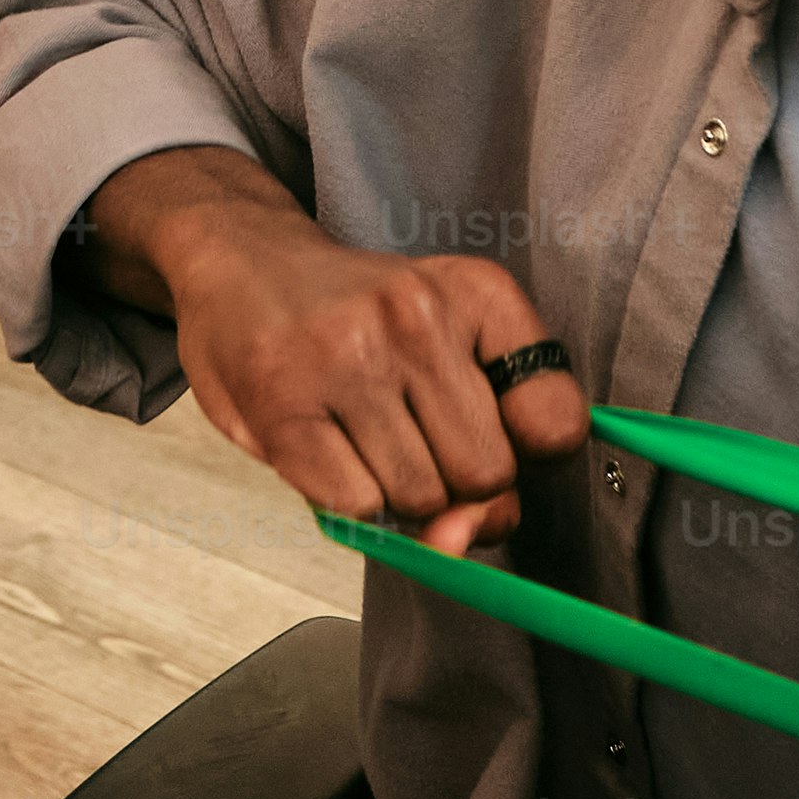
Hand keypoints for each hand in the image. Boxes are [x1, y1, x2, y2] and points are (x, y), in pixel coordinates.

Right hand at [97, 147, 583, 557]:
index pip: (557, 422)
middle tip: (413, 447)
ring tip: (363, 440)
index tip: (493, 442)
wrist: (241, 259)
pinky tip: (328, 453)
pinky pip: (355, 506)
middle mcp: (417, 316)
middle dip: (454, 487)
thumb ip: (484, 443)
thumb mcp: (441, 344)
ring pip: (421, 498)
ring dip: (395, 496)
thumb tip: (464, 539)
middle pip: (486, 475)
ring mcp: (347, 358)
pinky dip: (348, 503)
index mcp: (477, 292)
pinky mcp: (283, 403)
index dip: (528, 461)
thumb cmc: (351, 318)